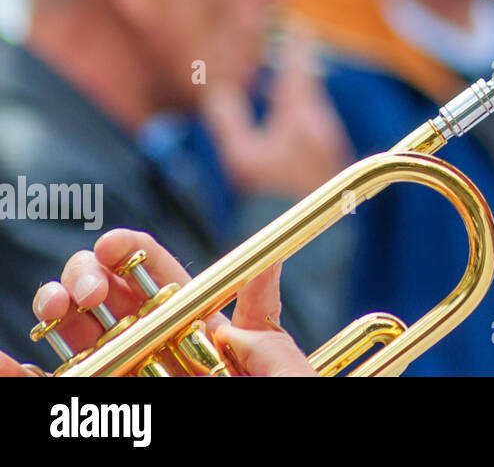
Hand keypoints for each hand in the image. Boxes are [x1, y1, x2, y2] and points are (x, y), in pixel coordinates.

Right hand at [3, 228, 315, 376]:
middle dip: (89, 275)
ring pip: (74, 334)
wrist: (266, 462)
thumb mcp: (271, 363)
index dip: (134, 253)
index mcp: (195, 330)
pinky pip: (50, 387)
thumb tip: (268, 263)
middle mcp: (151, 350)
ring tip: (55, 306)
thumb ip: (261, 317)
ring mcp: (119, 377)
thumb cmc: (264, 406)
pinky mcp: (94, 407)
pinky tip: (2, 359)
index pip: (160, 281)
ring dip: (53, 306)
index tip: (115, 243)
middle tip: (90, 291)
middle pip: (107, 298)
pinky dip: (16, 373)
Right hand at [204, 30, 350, 198]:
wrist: (310, 237)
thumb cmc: (270, 198)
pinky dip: (296, 111)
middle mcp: (320, 122)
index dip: (295, 40)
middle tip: (282, 43)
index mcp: (300, 114)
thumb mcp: (241, 157)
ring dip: (293, 89)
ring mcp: (327, 140)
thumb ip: (228, 119)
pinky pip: (312, 122)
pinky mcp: (327, 157)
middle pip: (307, 81)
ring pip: (310, 103)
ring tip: (271, 83)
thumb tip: (219, 90)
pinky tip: (280, 122)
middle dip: (292, 62)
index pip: (298, 65)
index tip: (294, 19)